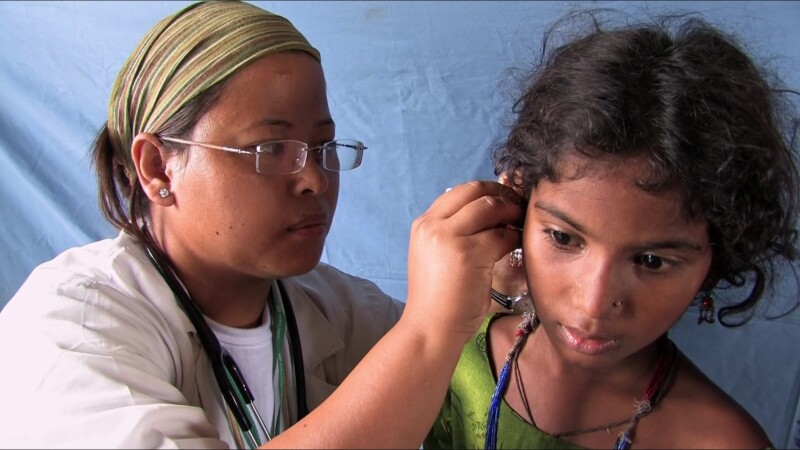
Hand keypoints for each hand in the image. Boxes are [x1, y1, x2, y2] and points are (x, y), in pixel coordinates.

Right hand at [404, 180, 523, 342]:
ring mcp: (449, 237)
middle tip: (518, 204)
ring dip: (511, 211)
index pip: (459, 191)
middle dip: (501, 193)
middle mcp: (433, 225)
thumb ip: (454, 232)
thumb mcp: (437, 255)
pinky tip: (519, 243)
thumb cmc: (438, 298)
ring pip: (490, 207)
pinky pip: (501, 234)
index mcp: (424, 224)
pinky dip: (514, 236)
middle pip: (475, 191)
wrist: (431, 328)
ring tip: (522, 221)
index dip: (486, 191)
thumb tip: (490, 212)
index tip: (504, 199)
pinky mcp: (468, 252)